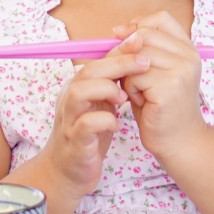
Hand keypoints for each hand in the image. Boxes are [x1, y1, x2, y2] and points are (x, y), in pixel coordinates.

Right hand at [36, 48, 144, 197]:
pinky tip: (118, 124)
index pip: (96, 60)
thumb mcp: (101, 107)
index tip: (142, 41)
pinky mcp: (74, 141)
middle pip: (88, 71)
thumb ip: (112, 85)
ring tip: (126, 98)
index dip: (119, 50)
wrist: (69, 172)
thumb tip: (135, 59)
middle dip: (117, 63)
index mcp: (78, 88)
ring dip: (106, 89)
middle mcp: (70, 100)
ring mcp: (69, 120)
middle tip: (144, 63)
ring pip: (80, 92)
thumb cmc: (90, 137)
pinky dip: (105, 120)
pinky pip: (86, 124)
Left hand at [111, 13, 207, 162]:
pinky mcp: (170, 87)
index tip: (122, 38)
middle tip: (127, 76)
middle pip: (144, 35)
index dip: (138, 25)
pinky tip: (143, 102)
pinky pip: (135, 77)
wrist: (178, 141)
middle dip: (126, 53)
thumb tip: (118, 31)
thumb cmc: (160, 107)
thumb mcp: (153, 71)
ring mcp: (181, 70)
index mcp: (188, 49)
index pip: (161, 18)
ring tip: (139, 91)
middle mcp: (189, 56)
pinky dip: (131, 90)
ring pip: (136, 56)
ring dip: (128, 75)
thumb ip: (142, 50)